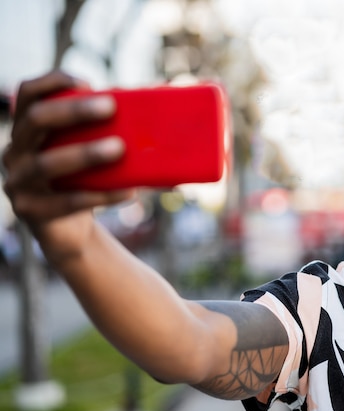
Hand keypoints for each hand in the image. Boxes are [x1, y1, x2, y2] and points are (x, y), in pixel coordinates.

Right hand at [2, 71, 133, 259]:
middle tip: (111, 107)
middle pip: (36, 120)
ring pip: (47, 164)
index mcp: (28, 129)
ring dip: (85, 153)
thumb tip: (162, 98)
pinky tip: (129, 192)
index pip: (28, 93)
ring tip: (120, 148)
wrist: (70, 230)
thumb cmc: (85, 180)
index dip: (52, 81)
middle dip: (73, 111)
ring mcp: (18, 182)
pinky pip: (68, 201)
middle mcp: (15, 151)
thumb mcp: (90, 151)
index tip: (87, 82)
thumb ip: (108, 128)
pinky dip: (102, 195)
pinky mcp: (32, 211)